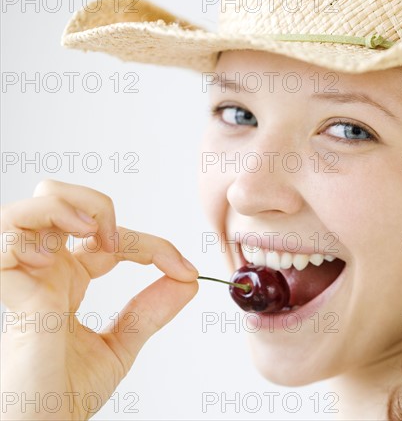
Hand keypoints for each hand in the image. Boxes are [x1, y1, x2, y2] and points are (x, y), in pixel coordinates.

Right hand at [1, 179, 198, 419]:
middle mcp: (46, 271)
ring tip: (93, 234)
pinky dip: (36, 228)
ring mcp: (26, 277)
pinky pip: (6, 238)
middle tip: (117, 242)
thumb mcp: (121, 343)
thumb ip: (151, 310)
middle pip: (59, 199)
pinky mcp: (12, 291)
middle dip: (95, 203)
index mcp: (69, 280)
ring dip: (70, 206)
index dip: (152, 245)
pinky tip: (61, 253)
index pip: (111, 238)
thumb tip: (189, 280)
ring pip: (33, 205)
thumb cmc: (64, 395)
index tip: (183, 269)